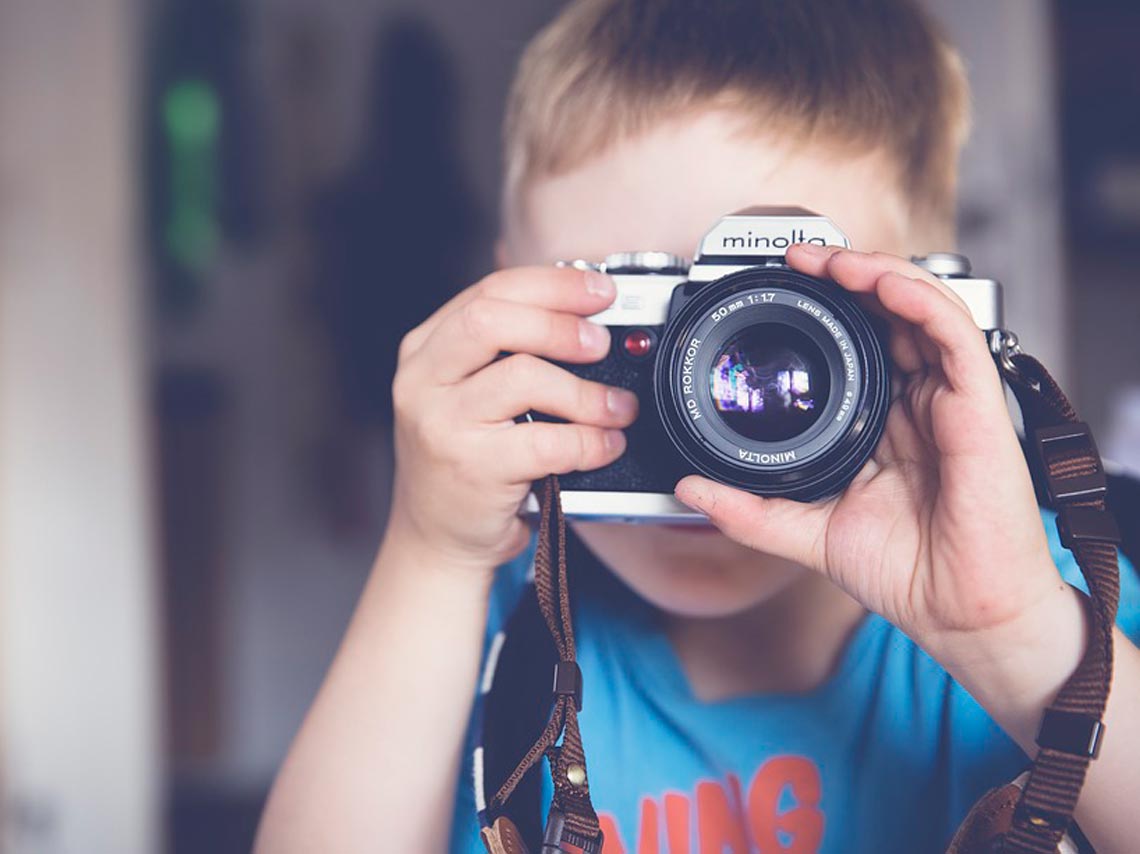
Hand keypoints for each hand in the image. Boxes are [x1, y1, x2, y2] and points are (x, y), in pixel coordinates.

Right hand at [387, 266, 637, 572]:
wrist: (435, 538)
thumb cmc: (463, 460)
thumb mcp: (467, 393)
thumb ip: (506, 352)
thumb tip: (584, 315)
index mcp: (426, 349)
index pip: (489, 291)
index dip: (552, 284)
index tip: (598, 290)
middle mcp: (424, 381)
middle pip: (492, 320)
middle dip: (560, 323)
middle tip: (601, 343)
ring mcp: (442, 425)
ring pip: (523, 377)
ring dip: (585, 391)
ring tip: (615, 406)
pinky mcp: (472, 468)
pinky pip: (545, 441)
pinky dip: (588, 440)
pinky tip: (605, 445)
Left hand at [674, 245, 1060, 649]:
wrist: (958, 613)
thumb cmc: (905, 572)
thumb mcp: (807, 532)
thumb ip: (749, 509)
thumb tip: (690, 487)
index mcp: (885, 420)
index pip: (860, 341)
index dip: (825, 307)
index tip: (779, 286)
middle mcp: (919, 400)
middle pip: (888, 312)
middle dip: (844, 274)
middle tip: (797, 258)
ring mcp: (950, 398)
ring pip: (921, 307)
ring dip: (876, 272)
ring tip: (828, 260)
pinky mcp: (979, 405)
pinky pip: (954, 334)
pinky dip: (918, 299)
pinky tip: (881, 283)